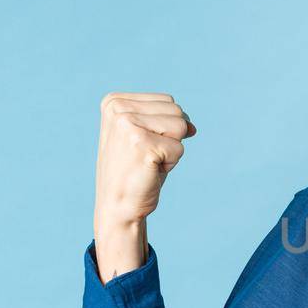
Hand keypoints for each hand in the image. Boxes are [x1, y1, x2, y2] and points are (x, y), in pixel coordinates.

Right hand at [94, 91, 196, 226]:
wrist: (118, 206)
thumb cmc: (134, 171)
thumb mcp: (144, 135)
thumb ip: (164, 119)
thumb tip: (192, 127)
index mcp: (114, 102)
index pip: (167, 101)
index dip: (164, 128)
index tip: (141, 145)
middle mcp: (118, 109)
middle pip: (176, 110)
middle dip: (170, 137)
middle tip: (146, 156)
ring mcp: (128, 124)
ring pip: (181, 126)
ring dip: (171, 149)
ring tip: (148, 162)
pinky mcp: (142, 144)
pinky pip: (180, 147)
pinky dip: (171, 163)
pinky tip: (149, 171)